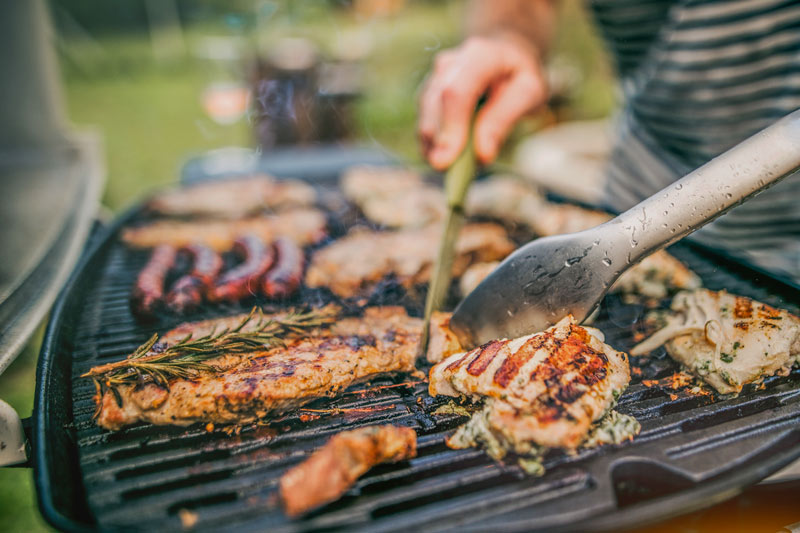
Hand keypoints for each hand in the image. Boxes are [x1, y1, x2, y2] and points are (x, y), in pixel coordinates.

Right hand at [418, 34, 547, 169]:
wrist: (504, 55)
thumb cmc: (519, 76)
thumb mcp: (529, 93)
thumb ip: (505, 119)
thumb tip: (482, 155)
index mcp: (480, 55)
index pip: (456, 91)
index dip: (450, 127)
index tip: (446, 161)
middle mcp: (450, 64)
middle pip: (434, 104)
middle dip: (438, 142)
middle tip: (448, 173)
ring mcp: (434, 78)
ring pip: (425, 116)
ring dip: (434, 146)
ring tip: (453, 168)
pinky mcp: (427, 96)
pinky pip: (425, 124)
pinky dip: (434, 146)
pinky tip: (448, 158)